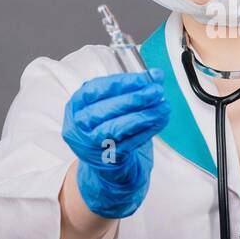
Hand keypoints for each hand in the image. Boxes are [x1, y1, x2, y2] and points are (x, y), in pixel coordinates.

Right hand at [61, 68, 169, 218]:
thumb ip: (128, 89)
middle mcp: (79, 126)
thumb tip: (155, 76)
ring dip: (144, 116)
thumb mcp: (109, 104)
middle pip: (105, 110)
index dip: (121, 83)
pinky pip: (130, 143)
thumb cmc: (106, 126)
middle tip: (156, 90)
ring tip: (163, 106)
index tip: (144, 77)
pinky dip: (147, 131)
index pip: (95, 90)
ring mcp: (91, 145)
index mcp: (76, 106)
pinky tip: (160, 120)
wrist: (103, 162)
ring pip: (117, 128)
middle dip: (134, 98)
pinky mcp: (107, 159)